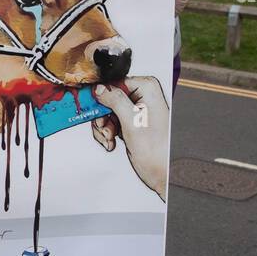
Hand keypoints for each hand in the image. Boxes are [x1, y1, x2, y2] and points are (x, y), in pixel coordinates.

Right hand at [92, 76, 169, 200]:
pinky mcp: (129, 122)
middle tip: (105, 131)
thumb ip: (116, 101)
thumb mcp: (133, 123)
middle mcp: (142, 96)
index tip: (94, 110)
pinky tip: (111, 142)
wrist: (162, 173)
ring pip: (105, 112)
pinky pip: (109, 122)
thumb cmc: (157, 152)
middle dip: (102, 117)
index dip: (102, 98)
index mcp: (147, 89)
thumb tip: (100, 89)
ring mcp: (135, 110)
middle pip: (107, 98)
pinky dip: (106, 133)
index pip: (114, 83)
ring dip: (103, 128)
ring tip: (110, 139)